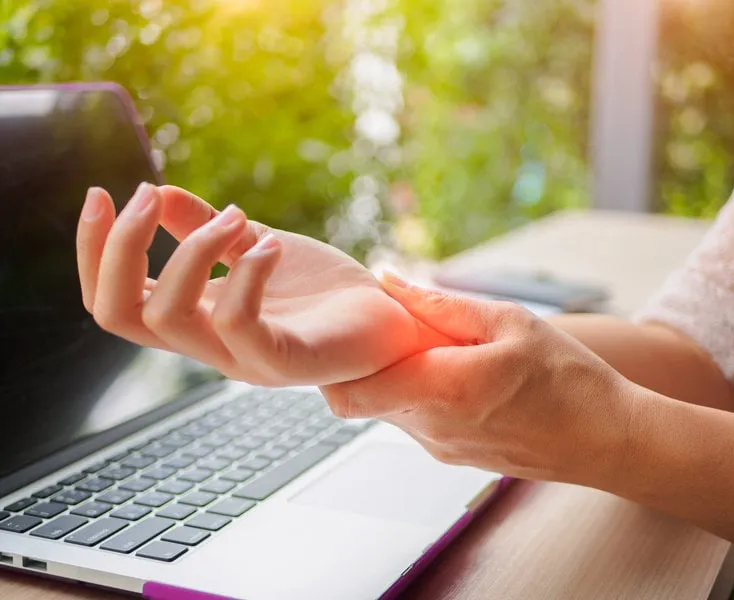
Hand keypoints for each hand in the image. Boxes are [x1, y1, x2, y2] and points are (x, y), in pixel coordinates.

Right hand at [76, 183, 446, 385]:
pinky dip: (245, 273)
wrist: (389, 321)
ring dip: (188, 252)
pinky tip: (270, 246)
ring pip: (169, 319)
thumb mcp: (257, 246)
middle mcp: (209, 345)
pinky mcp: (286, 363)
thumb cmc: (323, 290)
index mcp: (197, 318)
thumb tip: (157, 192)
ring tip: (235, 219)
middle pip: (120, 314)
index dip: (94, 250)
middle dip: (119, 247)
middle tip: (147, 195)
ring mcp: (244, 359)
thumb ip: (206, 229)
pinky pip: (239, 324)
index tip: (101, 193)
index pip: (113, 301)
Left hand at [323, 274, 636, 483]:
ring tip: (428, 345)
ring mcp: (440, 448)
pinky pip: (413, 421)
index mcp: (442, 389)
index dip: (335, 359)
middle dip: (361, 362)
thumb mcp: (508, 323)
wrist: (608, 439)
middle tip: (387, 327)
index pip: (349, 390)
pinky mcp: (452, 456)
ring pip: (385, 409)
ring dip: (392, 376)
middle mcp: (431, 428)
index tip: (351, 325)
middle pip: (359, 400)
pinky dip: (415, 393)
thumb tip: (387, 279)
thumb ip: (439, 303)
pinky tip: (450, 371)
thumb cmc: (568, 377)